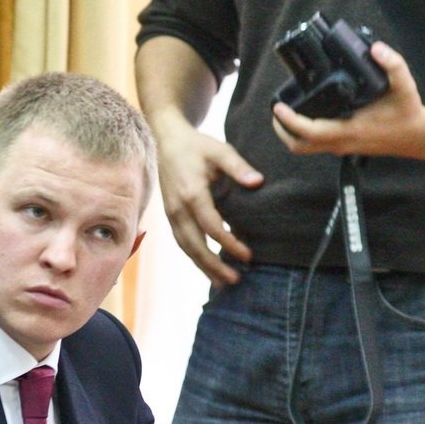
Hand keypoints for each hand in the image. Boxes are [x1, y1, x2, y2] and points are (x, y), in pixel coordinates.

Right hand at [155, 118, 260, 285]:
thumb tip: (257, 182)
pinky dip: (195, 257)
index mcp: (191, 193)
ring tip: (222, 282)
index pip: (211, 226)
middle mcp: (178, 208)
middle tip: (235, 280)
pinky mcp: (171, 216)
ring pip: (186, 248)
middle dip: (214, 265)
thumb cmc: (196, 146)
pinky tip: (209, 267)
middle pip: (195, 245)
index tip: (248, 255)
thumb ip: (238, 166)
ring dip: (203, 267)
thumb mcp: (219, 150)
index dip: (229, 243)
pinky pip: (182, 242)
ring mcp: (171, 214)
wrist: (167, 141)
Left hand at [271, 42, 424, 156]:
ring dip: (290, 134)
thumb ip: (393, 65)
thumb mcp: (405, 85)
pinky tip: (304, 117)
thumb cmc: (408, 113)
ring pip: (304, 148)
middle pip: (299, 146)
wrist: (418, 138)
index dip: (290, 121)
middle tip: (276, 111)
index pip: (310, 131)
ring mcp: (340, 148)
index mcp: (350, 129)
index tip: (278, 107)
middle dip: (282, 130)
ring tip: (284, 114)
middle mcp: (341, 142)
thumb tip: (376, 48)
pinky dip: (303, 134)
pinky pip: (314, 145)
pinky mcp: (342, 147)